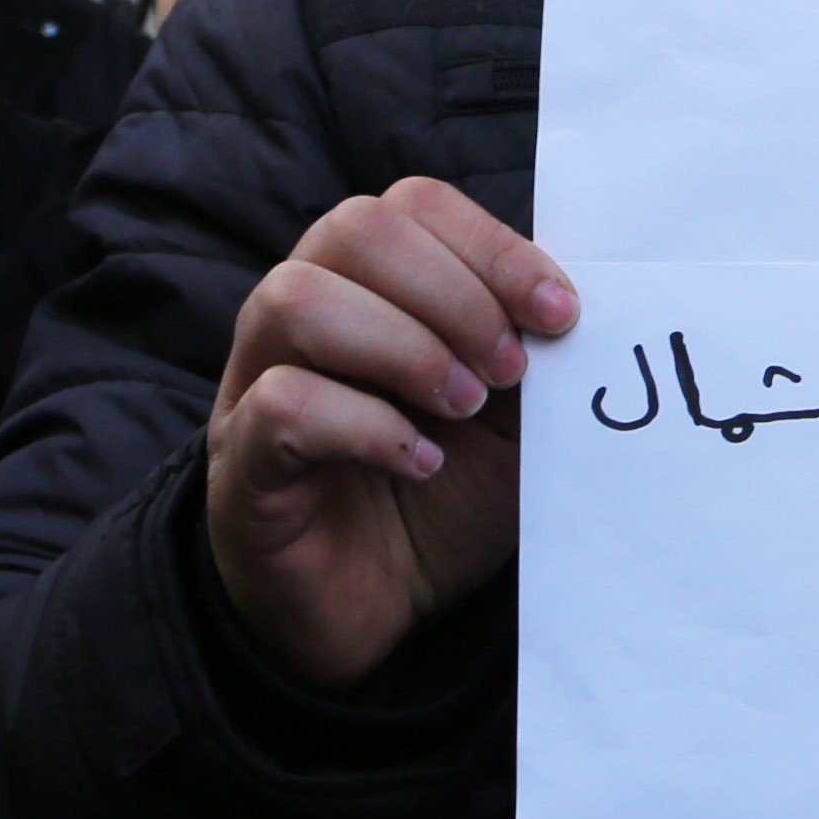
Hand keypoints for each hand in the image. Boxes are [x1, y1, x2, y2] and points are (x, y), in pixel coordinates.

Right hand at [203, 178, 574, 686]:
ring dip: (405, 348)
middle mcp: (300, 314)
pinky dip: (367, 427)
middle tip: (509, 372)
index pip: (414, 205)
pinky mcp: (241, 462)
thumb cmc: (444, 497)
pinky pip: (281, 403)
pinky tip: (420, 463)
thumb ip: (535, 356)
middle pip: (354, 230)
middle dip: (454, 295)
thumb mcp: (513, 421)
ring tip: (463, 409)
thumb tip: (576, 304)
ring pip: (298, 299)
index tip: (559, 315)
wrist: (381, 614)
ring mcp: (254, 381)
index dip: (493, 247)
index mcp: (369, 283)